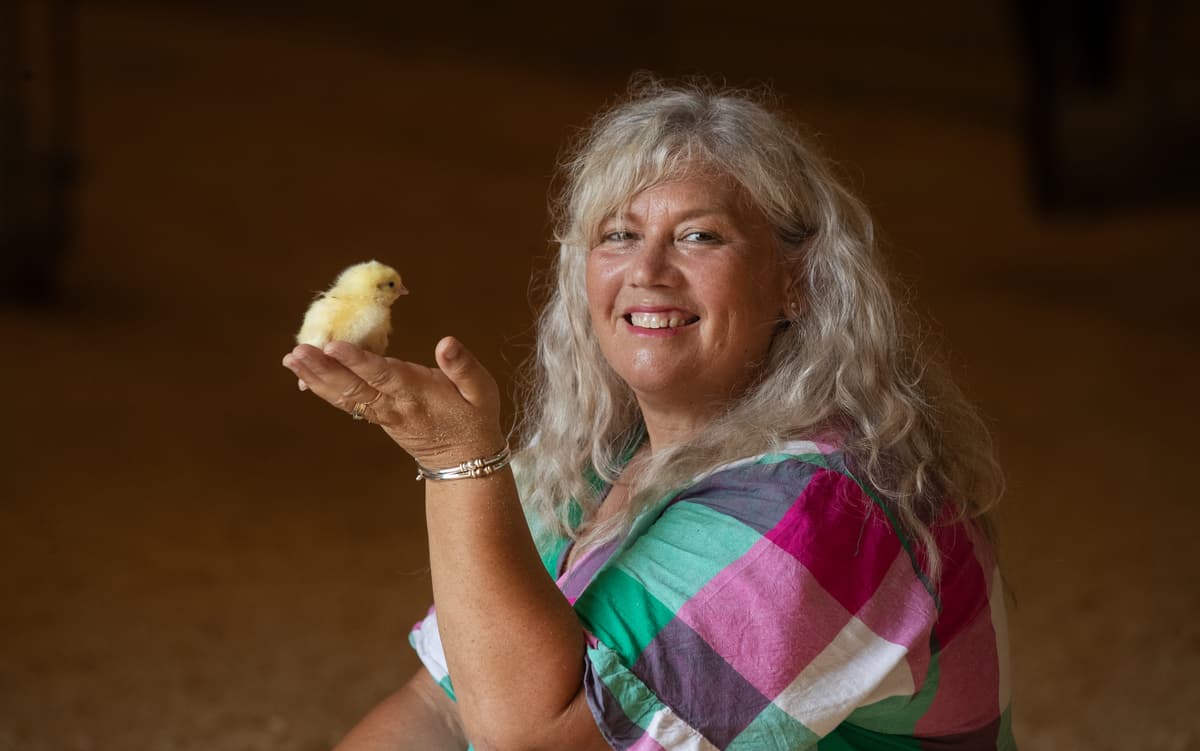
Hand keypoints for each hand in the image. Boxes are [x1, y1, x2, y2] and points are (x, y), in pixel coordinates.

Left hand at [281, 336, 505, 469]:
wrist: (463, 460)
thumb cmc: (474, 419)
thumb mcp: (482, 392)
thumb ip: (464, 367)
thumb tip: (447, 343)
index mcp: (418, 394)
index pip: (384, 376)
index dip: (359, 361)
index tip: (334, 346)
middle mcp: (394, 406)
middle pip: (354, 387)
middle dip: (324, 369)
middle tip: (298, 351)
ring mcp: (381, 414)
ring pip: (344, 396)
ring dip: (317, 378)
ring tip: (292, 359)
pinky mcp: (376, 417)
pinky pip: (346, 403)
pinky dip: (323, 388)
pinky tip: (304, 374)